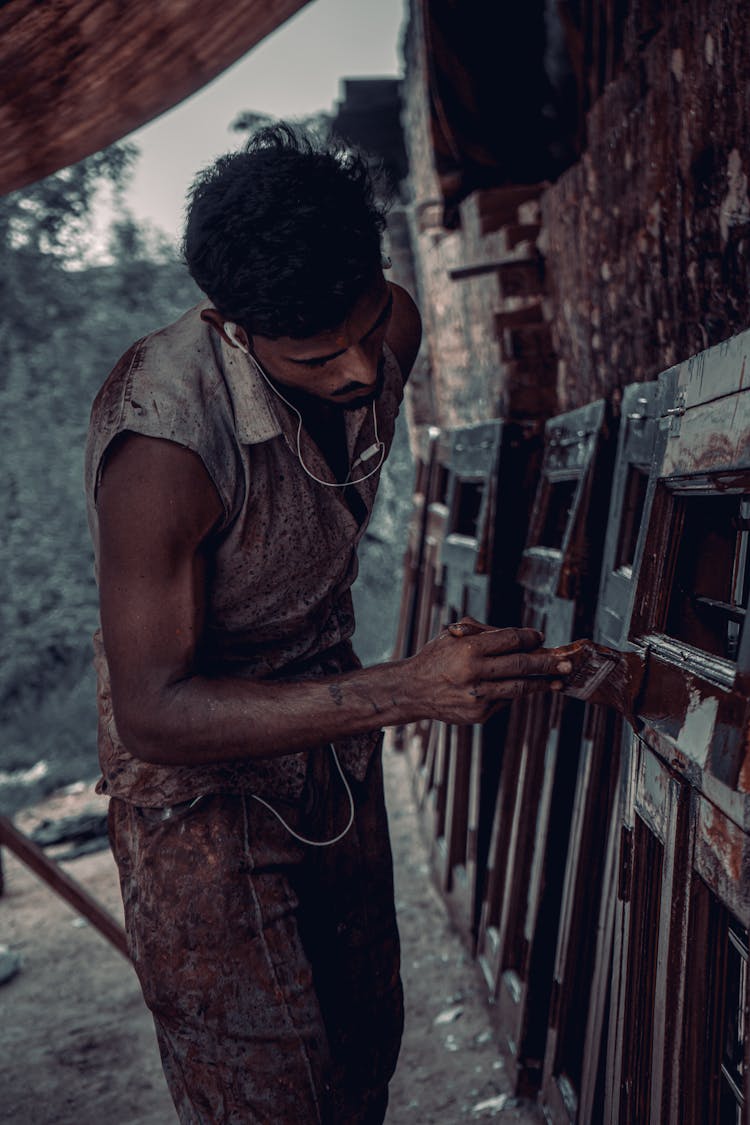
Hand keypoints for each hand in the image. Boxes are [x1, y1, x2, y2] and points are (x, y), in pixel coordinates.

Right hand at [408, 616, 572, 724]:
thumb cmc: (437, 657)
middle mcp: (473, 674)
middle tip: (566, 663)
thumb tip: (523, 637)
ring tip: (558, 680)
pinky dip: (514, 693)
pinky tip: (521, 687)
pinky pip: (505, 701)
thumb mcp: (454, 635)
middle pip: (520, 666)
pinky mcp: (479, 715)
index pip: (510, 640)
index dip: (529, 638)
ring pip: (519, 688)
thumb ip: (486, 633)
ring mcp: (477, 697)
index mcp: (468, 650)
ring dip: (542, 684)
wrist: (413, 691)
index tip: (540, 638)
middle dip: (547, 663)